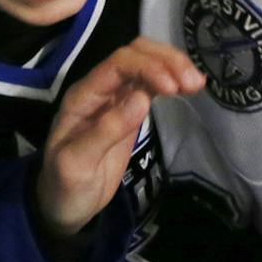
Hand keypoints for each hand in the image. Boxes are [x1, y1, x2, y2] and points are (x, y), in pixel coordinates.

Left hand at [38, 40, 203, 239]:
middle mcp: (100, 88)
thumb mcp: (77, 164)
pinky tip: (189, 87)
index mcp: (83, 96)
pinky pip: (152, 83)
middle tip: (194, 82)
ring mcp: (116, 97)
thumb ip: (106, 131)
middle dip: (166, 61)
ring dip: (173, 66)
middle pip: (136, 54)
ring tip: (197, 82)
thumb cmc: (65, 186)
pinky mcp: (130, 109)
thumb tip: (143, 99)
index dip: (148, 68)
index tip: (172, 88)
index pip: (118, 64)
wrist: (63, 207)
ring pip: (147, 63)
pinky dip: (172, 80)